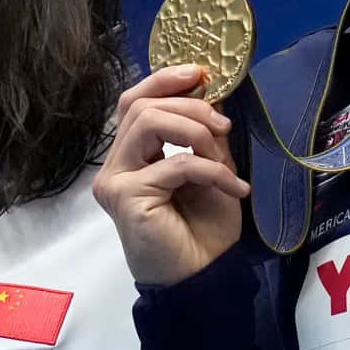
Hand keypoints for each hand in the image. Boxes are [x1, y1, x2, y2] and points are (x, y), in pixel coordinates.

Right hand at [93, 64, 250, 286]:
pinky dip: (211, 169)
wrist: (202, 276)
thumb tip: (208, 91)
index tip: (201, 73)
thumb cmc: (204, 229)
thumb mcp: (210, 168)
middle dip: (190, 105)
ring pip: (148, 122)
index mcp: (131, 155)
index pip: (134, 102)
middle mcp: (115, 165)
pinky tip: (234, 187)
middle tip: (224, 125)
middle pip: (140, 106)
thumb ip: (201, 134)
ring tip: (223, 155)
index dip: (164, 80)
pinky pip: (174, 163)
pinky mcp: (125, 196)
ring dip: (196, 131)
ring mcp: (115, 180)